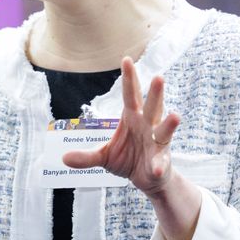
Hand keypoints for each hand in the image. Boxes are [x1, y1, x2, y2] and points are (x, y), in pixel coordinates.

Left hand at [62, 56, 179, 196]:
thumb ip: (86, 156)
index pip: (130, 94)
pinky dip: (159, 164)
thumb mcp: (103, 157)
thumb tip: (64, 158)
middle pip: (151, 106)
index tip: (126, 59)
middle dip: (155, 93)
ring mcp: (157, 142)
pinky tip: (157, 168)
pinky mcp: (162, 160)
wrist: (146, 179)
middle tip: (158, 77)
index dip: (129, 78)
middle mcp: (147, 125)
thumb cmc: (128, 159)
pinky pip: (160, 161)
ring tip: (175, 116)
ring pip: (164, 129)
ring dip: (169, 123)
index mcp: (132, 117)